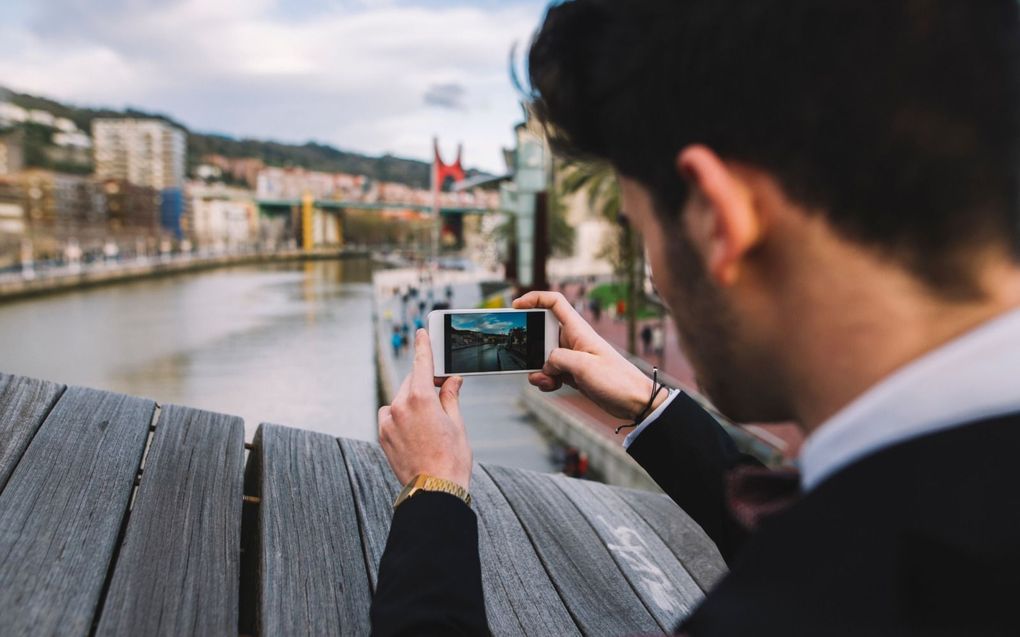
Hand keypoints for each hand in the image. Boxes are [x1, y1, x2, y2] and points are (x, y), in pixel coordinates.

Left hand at [378, 329, 471, 489]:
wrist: (434, 491)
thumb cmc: (451, 459)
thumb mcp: (457, 424)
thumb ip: (450, 397)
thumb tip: (451, 381)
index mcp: (420, 399)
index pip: (421, 363)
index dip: (423, 346)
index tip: (421, 332)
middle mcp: (399, 406)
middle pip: (411, 382)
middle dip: (424, 383)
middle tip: (442, 389)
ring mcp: (388, 422)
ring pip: (400, 399)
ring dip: (412, 401)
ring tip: (430, 421)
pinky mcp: (382, 436)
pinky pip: (390, 415)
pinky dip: (401, 415)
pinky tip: (416, 431)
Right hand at [514, 291, 666, 420]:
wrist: (635, 402)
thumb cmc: (616, 379)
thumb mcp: (583, 367)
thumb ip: (557, 359)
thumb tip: (545, 365)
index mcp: (578, 330)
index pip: (554, 303)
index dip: (534, 299)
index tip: (516, 306)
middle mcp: (573, 340)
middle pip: (542, 332)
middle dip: (530, 346)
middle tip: (523, 359)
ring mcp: (572, 357)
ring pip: (543, 356)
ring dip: (537, 369)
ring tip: (546, 381)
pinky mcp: (572, 374)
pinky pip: (550, 372)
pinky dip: (546, 380)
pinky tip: (552, 387)